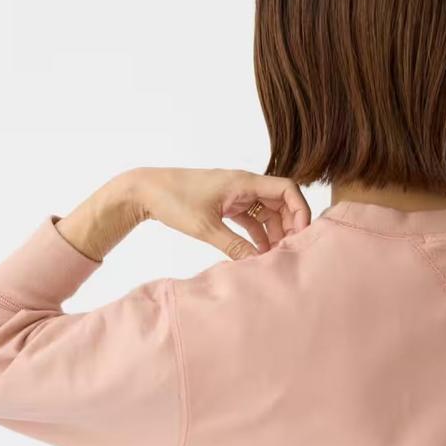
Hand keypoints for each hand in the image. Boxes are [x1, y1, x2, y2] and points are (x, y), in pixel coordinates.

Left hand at [131, 167, 310, 259]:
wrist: (145, 191)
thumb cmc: (173, 199)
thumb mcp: (206, 227)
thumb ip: (234, 246)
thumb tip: (258, 264)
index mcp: (243, 181)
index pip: (287, 189)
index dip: (300, 210)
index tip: (301, 235)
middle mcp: (244, 185)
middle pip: (281, 203)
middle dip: (289, 227)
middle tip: (288, 252)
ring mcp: (235, 195)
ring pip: (267, 213)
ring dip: (273, 234)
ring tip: (272, 258)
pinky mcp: (226, 205)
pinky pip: (251, 220)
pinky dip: (257, 235)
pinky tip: (257, 254)